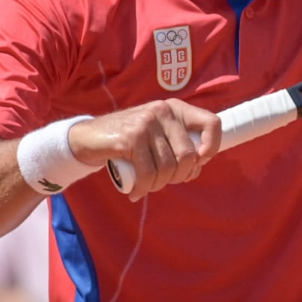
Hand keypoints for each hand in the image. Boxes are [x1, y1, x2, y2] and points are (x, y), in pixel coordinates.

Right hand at [68, 100, 221, 200]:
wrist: (88, 137)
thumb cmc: (129, 141)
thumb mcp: (157, 134)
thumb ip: (177, 144)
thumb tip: (197, 167)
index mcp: (176, 109)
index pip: (212, 123)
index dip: (212, 147)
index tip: (198, 163)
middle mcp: (163, 111)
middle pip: (188, 155)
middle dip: (179, 176)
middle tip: (164, 181)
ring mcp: (146, 123)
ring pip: (168, 167)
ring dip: (158, 185)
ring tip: (147, 186)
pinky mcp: (130, 137)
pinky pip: (148, 173)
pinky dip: (144, 188)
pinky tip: (136, 192)